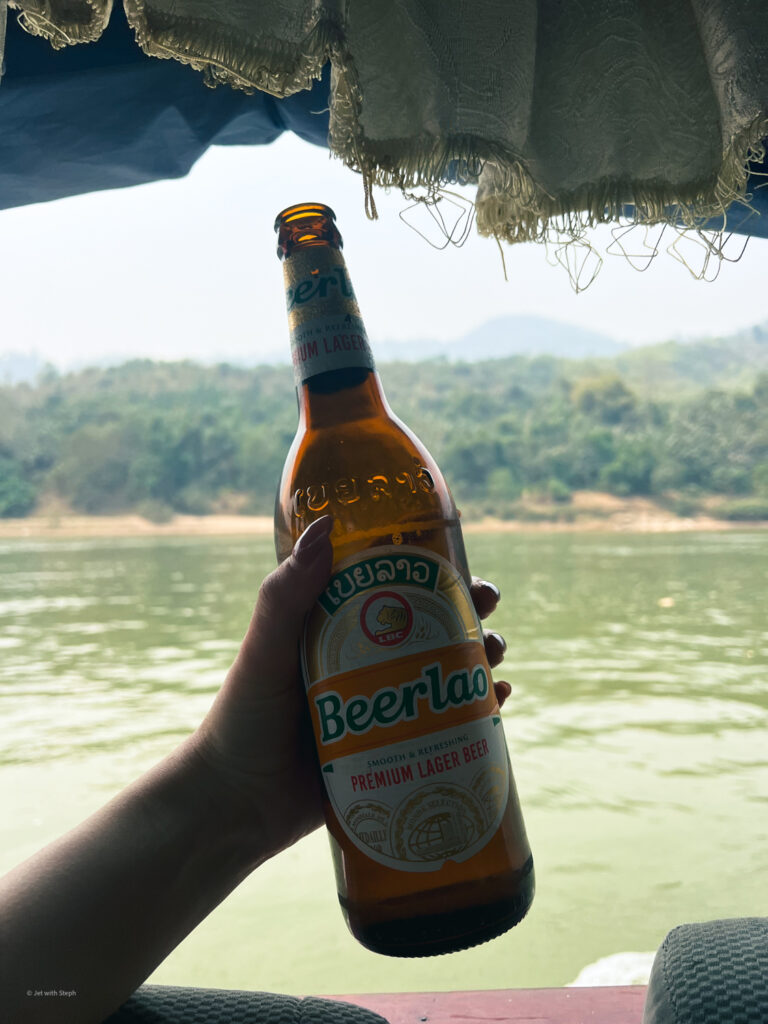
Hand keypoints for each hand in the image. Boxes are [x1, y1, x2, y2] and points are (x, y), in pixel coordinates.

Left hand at [191, 517, 510, 864]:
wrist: (236, 807)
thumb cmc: (241, 721)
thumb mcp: (265, 651)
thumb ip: (287, 594)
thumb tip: (325, 524)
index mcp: (338, 632)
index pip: (394, 591)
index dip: (433, 576)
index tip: (463, 569)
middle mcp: (365, 665)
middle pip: (431, 631)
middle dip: (468, 618)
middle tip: (488, 614)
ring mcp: (383, 709)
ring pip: (445, 676)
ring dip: (479, 662)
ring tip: (496, 662)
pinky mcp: (395, 751)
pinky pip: (447, 728)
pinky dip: (478, 714)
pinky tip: (498, 707)